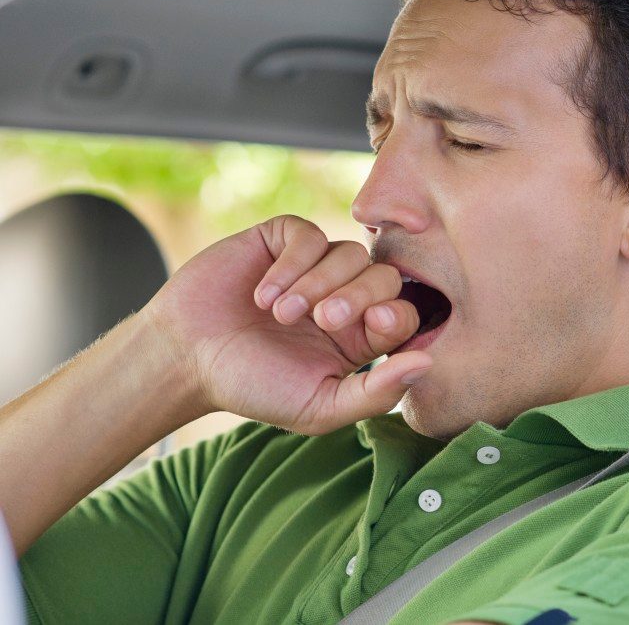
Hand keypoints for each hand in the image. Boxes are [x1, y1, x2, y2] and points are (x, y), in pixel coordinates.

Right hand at [144, 215, 430, 434]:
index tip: (376, 324)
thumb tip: (428, 365)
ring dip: (318, 283)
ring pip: (349, 253)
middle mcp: (346, 296)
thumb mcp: (319, 407)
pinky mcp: (282, 241)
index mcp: (362, 336)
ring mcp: (316, 266)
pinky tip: (263, 295)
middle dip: (359, 295)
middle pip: (385, 276)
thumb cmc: (254, 387)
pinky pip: (309, 235)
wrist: (186, 359)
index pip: (404, 313)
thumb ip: (375, 394)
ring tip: (281, 315)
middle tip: (324, 319)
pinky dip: (291, 264)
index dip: (397, 314)